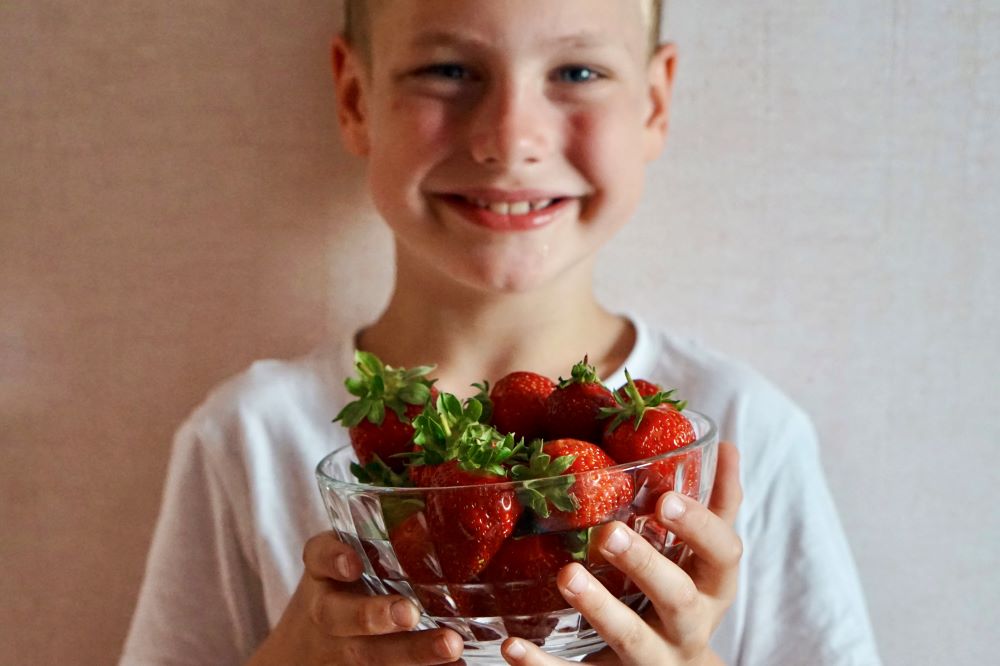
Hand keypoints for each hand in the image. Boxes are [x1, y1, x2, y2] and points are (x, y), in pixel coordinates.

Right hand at [247, 531, 463, 665]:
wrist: (309, 648)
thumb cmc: (351, 580)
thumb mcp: (353, 552)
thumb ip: (389, 528)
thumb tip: (461, 486)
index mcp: (325, 568)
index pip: (319, 555)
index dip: (333, 559)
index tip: (353, 564)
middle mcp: (330, 608)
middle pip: (341, 615)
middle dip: (373, 616)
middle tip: (408, 613)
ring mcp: (346, 645)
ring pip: (372, 654)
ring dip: (412, 652)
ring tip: (450, 645)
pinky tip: (458, 665)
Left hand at [501, 441, 742, 665]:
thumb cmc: (688, 596)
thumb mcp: (707, 557)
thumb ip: (717, 504)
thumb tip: (727, 444)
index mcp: (713, 586)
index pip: (723, 553)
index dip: (698, 527)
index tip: (665, 499)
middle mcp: (689, 625)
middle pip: (677, 597)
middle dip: (645, 565)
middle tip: (608, 533)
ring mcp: (653, 658)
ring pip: (630, 638)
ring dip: (597, 607)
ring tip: (566, 576)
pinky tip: (512, 647)